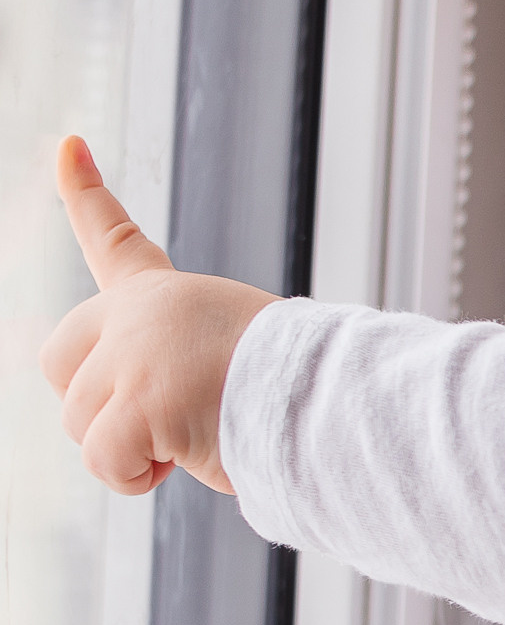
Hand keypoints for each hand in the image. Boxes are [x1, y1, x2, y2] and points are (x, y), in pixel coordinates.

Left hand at [39, 137, 275, 495]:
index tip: (66, 146)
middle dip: (90, 405)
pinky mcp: (137, 404)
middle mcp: (138, 314)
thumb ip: (176, 365)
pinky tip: (179, 463)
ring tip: (192, 439)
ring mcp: (132, 355)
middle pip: (59, 362)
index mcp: (166, 295)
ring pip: (80, 423)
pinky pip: (104, 460)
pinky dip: (133, 477)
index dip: (85, 191)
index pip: (115, 236)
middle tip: (149, 424)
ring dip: (127, 451)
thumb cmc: (297, 392)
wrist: (326, 399)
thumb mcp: (231, 354)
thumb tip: (163, 432)